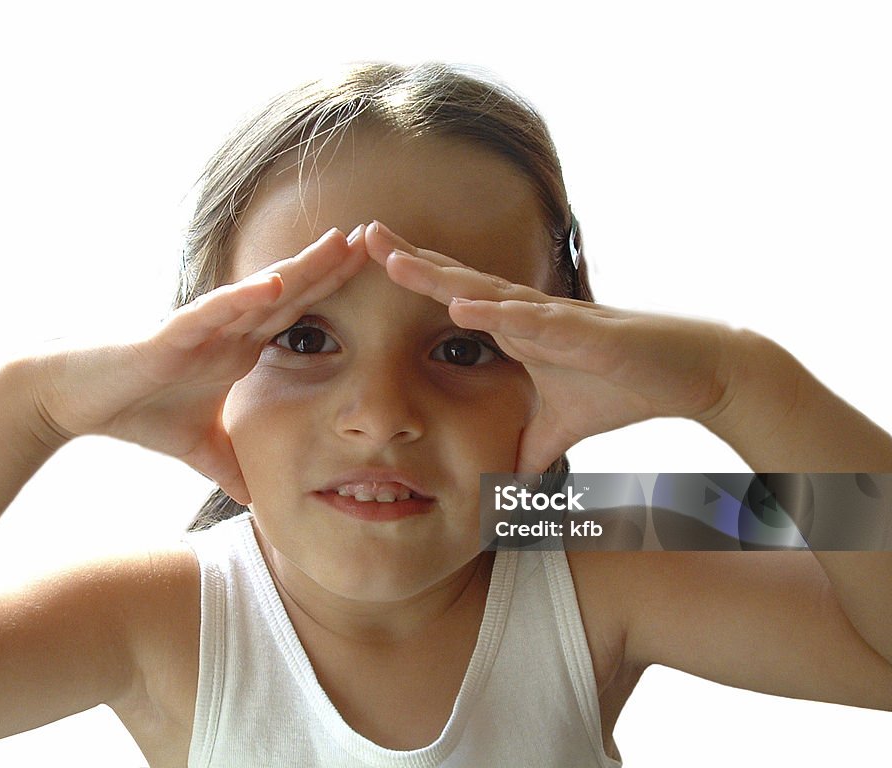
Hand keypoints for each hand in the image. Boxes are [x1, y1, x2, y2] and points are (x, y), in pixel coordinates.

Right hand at [30, 227, 368, 502]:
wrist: (77, 400)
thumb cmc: (137, 412)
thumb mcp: (200, 449)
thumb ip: (230, 467)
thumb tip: (257, 503)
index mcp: (241, 349)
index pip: (300, 317)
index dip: (337, 296)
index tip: (378, 283)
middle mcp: (229, 330)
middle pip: (293, 293)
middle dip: (334, 268)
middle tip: (379, 242)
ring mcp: (205, 327)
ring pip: (261, 291)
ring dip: (302, 267)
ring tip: (342, 244)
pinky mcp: (174, 333)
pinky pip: (215, 312)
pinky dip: (245, 298)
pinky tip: (277, 283)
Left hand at [364, 222, 736, 473]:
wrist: (686, 375)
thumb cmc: (620, 389)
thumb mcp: (556, 428)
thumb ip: (527, 450)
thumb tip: (504, 488)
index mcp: (514, 329)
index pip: (451, 298)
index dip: (412, 280)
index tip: (366, 264)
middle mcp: (525, 314)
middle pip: (456, 281)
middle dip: (408, 258)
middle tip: (361, 232)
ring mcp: (552, 319)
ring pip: (486, 290)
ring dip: (439, 275)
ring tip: (392, 257)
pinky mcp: (584, 332)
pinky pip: (534, 321)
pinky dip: (498, 313)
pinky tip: (461, 305)